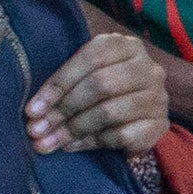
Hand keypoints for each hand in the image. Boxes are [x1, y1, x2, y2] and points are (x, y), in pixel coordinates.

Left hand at [27, 29, 167, 155]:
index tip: (32, 110)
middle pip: (101, 85)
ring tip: (49, 142)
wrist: (136, 117)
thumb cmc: (101, 92)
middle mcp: (148, 68)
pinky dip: (93, 142)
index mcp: (127, 47)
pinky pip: (122, 135)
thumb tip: (34, 115)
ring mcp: (158, 97)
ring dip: (73, 129)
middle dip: (63, 109)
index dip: (58, 84)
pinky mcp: (160, 124)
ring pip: (109, 112)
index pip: (91, 58)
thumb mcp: (84, 76)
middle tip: (37, 129)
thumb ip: (64, 86)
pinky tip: (73, 146)